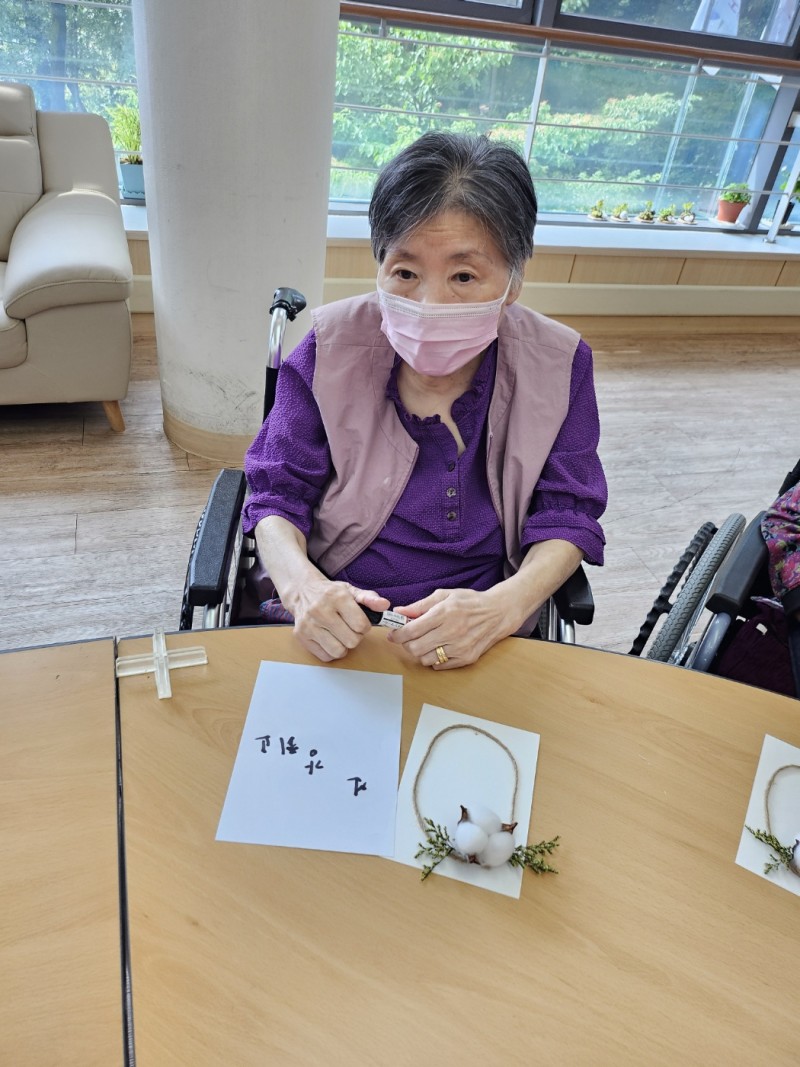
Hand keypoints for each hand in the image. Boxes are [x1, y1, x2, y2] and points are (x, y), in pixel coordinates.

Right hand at [283, 578, 388, 661]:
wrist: (302, 591)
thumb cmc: (330, 593)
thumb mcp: (350, 591)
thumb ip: (369, 598)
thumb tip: (385, 605)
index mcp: (337, 597)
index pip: (361, 625)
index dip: (364, 627)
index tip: (359, 622)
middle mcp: (321, 611)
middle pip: (352, 640)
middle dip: (355, 637)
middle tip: (349, 629)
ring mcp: (309, 625)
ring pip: (338, 651)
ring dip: (343, 646)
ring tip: (340, 635)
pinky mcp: (301, 637)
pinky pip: (325, 656)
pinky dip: (331, 651)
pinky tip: (330, 639)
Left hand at [388, 587, 509, 669]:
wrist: (498, 613)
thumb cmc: (470, 602)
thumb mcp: (444, 595)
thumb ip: (420, 605)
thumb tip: (399, 612)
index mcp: (444, 614)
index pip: (411, 630)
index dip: (397, 634)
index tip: (393, 634)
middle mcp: (451, 632)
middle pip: (415, 648)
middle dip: (407, 644)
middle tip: (409, 638)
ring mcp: (460, 648)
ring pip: (425, 659)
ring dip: (420, 652)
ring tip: (426, 642)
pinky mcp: (466, 658)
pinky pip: (439, 665)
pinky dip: (434, 659)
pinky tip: (439, 647)